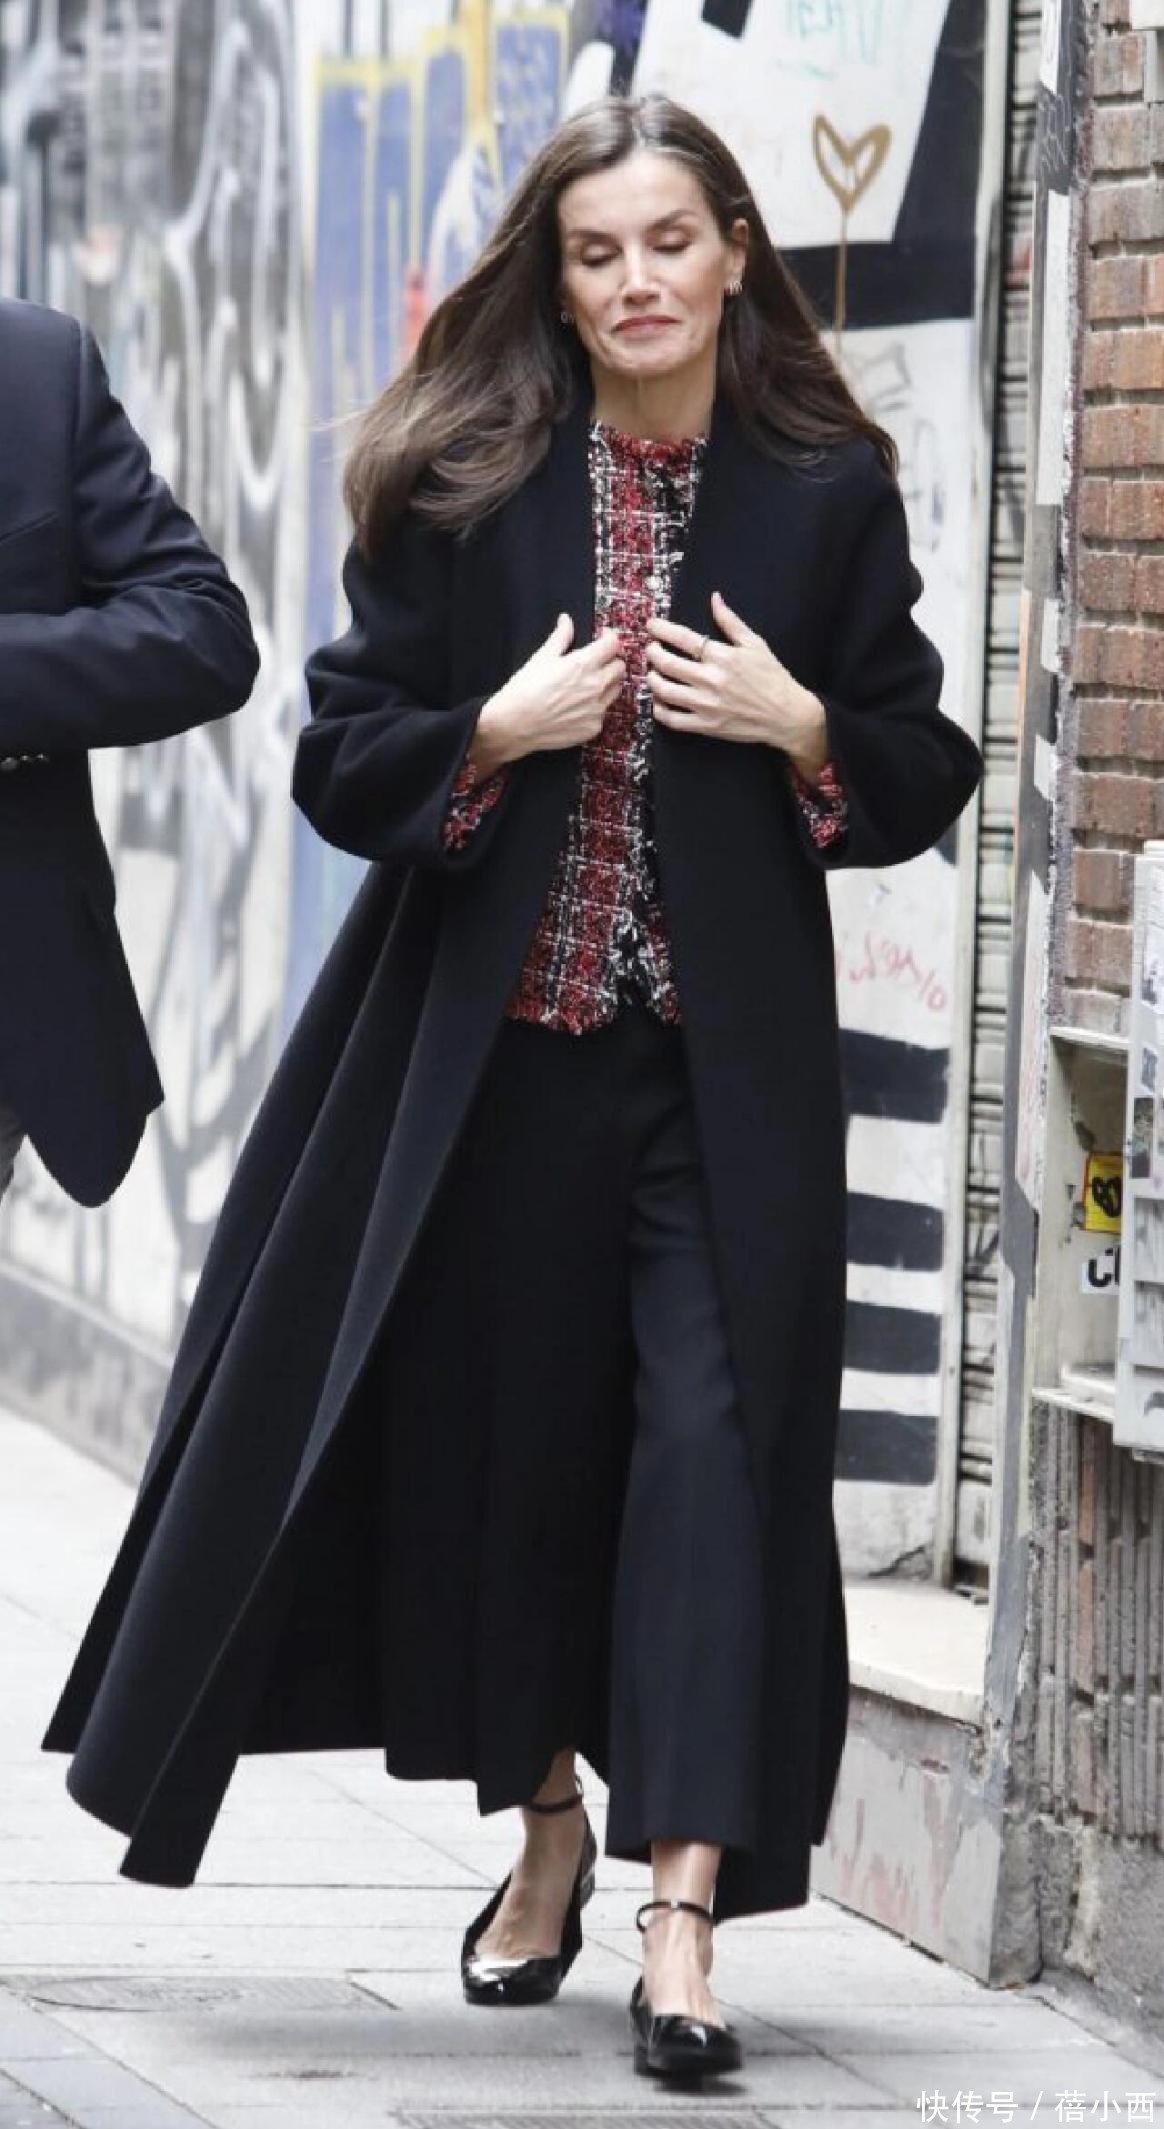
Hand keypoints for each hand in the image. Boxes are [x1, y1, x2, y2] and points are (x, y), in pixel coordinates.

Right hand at [468, 615, 624, 774]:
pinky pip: (604, 712)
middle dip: (611, 661)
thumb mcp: (541, 657)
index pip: (613, 644)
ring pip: (616, 689)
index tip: (605, 638)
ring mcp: (597, 708)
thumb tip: (566, 621)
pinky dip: (597, 707)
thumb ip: (560, 637)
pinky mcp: (595, 727)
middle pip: (620, 667)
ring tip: (589, 685)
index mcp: (583, 664)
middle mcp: (596, 686)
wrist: (515, 725)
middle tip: (598, 662)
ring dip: (608, 683)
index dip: (610, 638)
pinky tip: (580, 706)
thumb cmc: (525, 691)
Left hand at [646, 590, 828, 779]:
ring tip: (652, 673)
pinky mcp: (706, 726)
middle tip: (651, 649)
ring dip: (652, 680)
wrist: (786, 714)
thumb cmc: (772, 676)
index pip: (683, 638)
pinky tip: (659, 703)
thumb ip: (730, 621)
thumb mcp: (755, 643)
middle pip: (668, 664)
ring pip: (665, 692)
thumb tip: (714, 598)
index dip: (662, 630)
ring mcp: (707, 705)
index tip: (651, 625)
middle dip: (653, 653)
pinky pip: (673, 720)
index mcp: (722, 656)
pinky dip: (660, 711)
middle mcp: (711, 680)